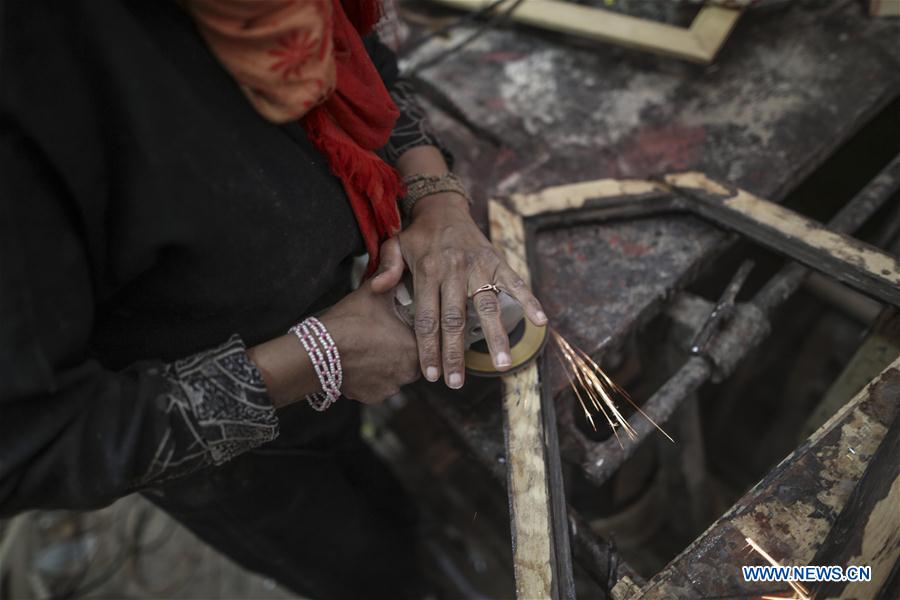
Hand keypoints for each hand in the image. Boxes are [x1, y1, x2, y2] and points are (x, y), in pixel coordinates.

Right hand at [319, 279, 419, 403]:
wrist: (320, 352)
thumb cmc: (350, 321)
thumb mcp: (374, 293)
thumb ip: (392, 277)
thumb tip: (400, 264)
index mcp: (415, 347)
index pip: (424, 339)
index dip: (410, 329)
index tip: (398, 323)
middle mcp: (408, 372)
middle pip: (412, 358)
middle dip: (400, 348)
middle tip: (383, 335)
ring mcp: (390, 388)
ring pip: (395, 373)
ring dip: (387, 364)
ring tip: (369, 349)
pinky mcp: (373, 397)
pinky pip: (378, 386)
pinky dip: (372, 378)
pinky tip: (360, 363)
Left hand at [370, 194, 546, 388]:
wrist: (443, 207)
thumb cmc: (417, 235)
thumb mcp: (394, 246)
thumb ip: (386, 267)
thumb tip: (377, 289)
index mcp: (428, 270)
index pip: (427, 317)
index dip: (428, 348)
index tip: (430, 374)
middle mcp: (454, 270)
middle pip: (455, 319)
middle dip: (455, 354)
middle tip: (457, 382)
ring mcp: (479, 266)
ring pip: (487, 306)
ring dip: (495, 337)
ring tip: (501, 365)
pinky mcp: (498, 261)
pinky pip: (516, 282)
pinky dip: (529, 300)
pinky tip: (540, 321)